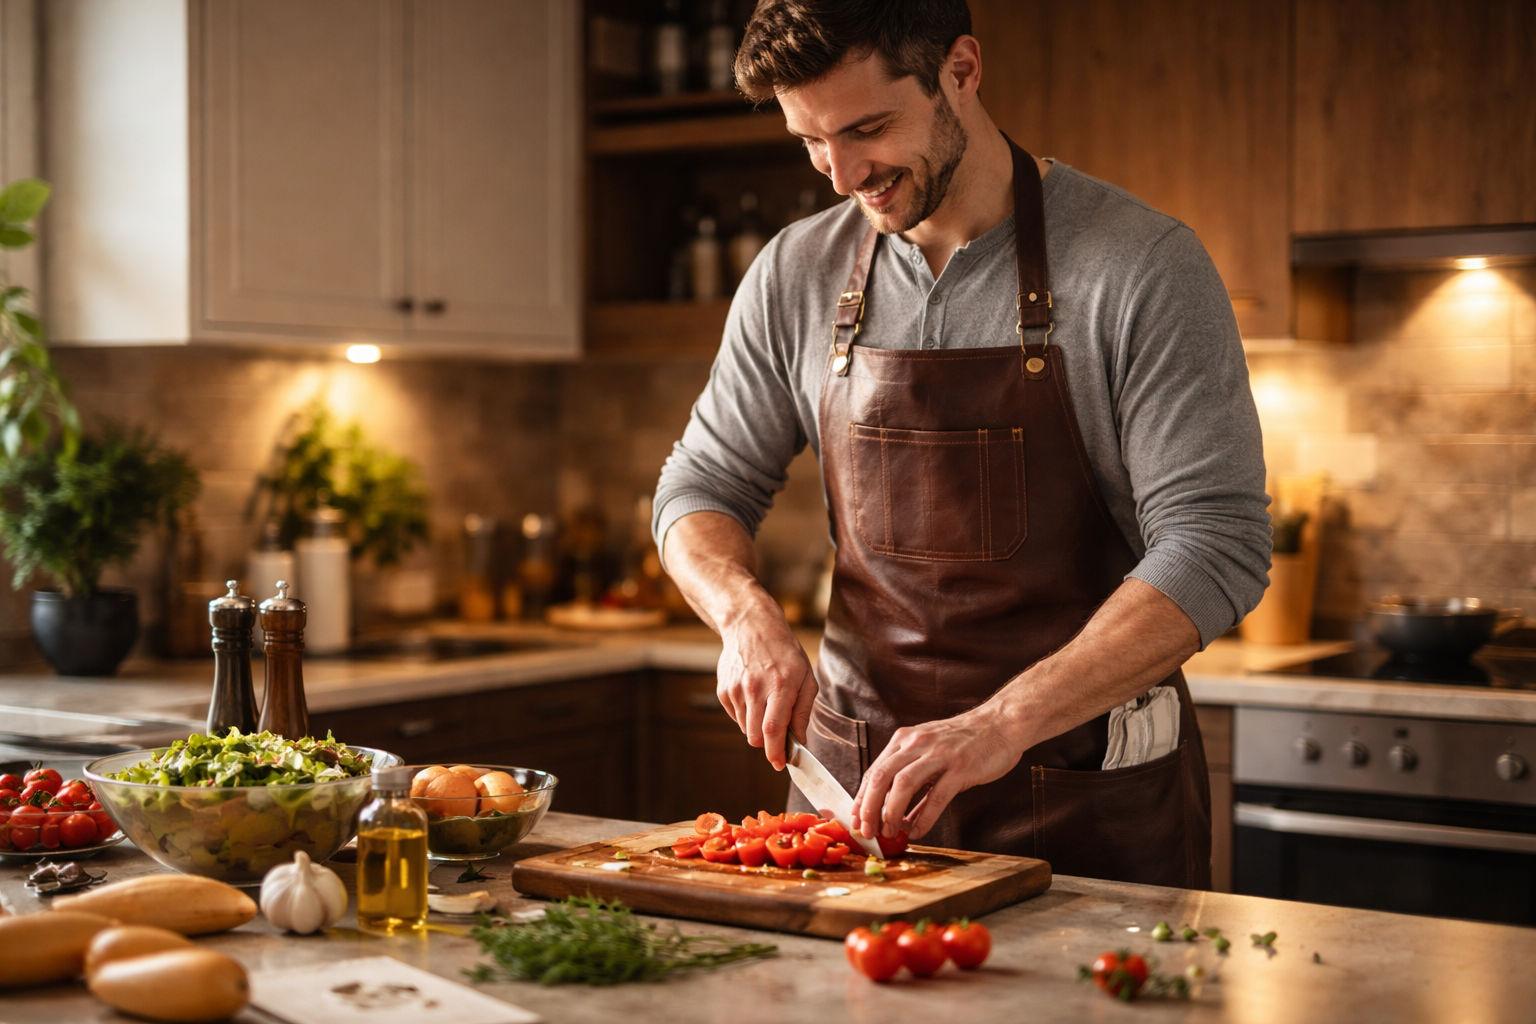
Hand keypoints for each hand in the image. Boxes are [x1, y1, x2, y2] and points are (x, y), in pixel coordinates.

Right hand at [716, 599, 817, 770]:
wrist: (751, 626)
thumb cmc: (784, 653)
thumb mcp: (806, 677)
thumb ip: (803, 711)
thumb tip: (800, 741)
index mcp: (780, 686)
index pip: (774, 729)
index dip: (776, 752)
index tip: (780, 764)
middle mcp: (755, 688)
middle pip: (756, 736)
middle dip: (768, 744)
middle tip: (779, 736)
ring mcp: (736, 689)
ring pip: (746, 729)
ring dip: (758, 727)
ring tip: (767, 704)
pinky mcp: (723, 690)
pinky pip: (736, 717)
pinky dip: (747, 715)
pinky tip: (754, 695)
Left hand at [851, 707, 1023, 839]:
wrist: (1001, 724)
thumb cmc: (966, 741)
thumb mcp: (931, 753)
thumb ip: (913, 780)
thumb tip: (898, 817)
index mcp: (905, 739)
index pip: (874, 771)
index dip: (862, 798)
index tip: (855, 820)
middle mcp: (917, 744)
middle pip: (881, 777)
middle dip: (869, 808)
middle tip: (866, 831)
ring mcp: (939, 754)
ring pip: (903, 785)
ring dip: (892, 813)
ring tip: (890, 833)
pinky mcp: (960, 767)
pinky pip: (936, 796)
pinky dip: (924, 818)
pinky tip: (918, 831)